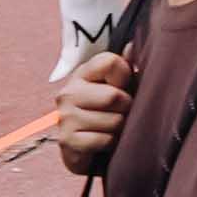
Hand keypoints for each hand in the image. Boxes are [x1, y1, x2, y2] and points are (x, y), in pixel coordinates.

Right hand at [53, 45, 131, 171]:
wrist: (91, 150)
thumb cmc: (111, 112)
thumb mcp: (122, 86)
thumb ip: (126, 66)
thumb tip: (132, 45)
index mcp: (83, 73)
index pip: (110, 62)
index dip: (125, 76)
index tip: (123, 86)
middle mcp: (68, 92)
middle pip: (114, 96)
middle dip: (126, 108)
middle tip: (121, 113)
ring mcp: (64, 116)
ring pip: (113, 121)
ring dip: (120, 128)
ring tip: (112, 128)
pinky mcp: (66, 140)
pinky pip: (104, 140)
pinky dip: (110, 143)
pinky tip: (103, 141)